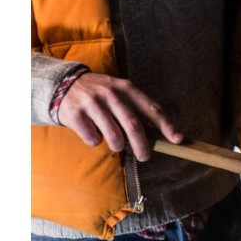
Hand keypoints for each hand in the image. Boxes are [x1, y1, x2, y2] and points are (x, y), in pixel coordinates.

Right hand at [56, 73, 182, 160]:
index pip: (150, 108)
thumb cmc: (98, 94)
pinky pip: (92, 138)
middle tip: (145, 157)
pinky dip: (95, 141)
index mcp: (125, 88)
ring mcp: (92, 103)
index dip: (165, 125)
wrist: (62, 84)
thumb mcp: (118, 92)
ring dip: (117, 145)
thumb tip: (159, 134)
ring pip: (113, 135)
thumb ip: (135, 109)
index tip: (177, 139)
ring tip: (116, 144)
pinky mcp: (75, 114)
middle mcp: (110, 93)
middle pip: (133, 125)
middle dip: (142, 145)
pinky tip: (92, 133)